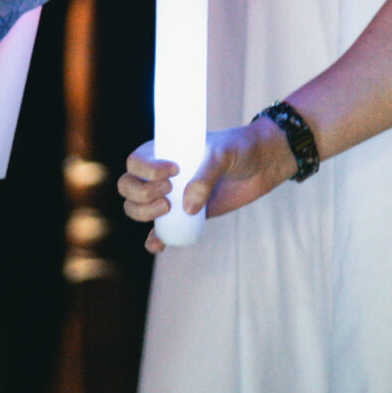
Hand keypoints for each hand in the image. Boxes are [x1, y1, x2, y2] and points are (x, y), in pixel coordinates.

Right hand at [119, 116, 295, 250]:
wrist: (263, 164)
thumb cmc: (239, 149)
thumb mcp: (223, 154)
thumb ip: (205, 177)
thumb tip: (187, 208)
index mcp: (164, 151)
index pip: (135, 162)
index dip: (146, 170)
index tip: (173, 171)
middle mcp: (162, 174)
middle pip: (128, 187)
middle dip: (141, 194)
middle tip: (170, 193)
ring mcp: (171, 196)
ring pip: (137, 208)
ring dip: (144, 213)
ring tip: (169, 210)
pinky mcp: (184, 216)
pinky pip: (160, 231)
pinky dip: (153, 239)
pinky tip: (158, 243)